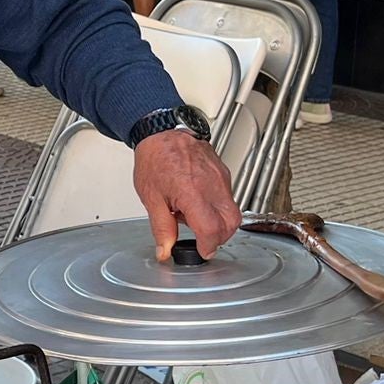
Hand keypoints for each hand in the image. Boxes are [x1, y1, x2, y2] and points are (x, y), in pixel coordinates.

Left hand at [133, 129, 239, 259]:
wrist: (161, 132)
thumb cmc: (154, 159)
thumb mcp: (151, 198)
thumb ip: (161, 228)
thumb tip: (165, 250)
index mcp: (192, 193)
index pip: (212, 230)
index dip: (208, 246)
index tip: (201, 251)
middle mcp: (212, 185)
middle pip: (231, 223)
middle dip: (219, 237)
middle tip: (200, 236)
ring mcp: (221, 177)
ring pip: (232, 210)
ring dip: (217, 220)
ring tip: (192, 212)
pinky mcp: (223, 172)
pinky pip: (228, 196)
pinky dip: (216, 206)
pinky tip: (197, 200)